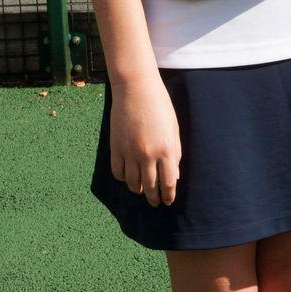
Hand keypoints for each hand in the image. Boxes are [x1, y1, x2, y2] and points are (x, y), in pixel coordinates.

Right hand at [109, 75, 181, 205]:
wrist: (135, 88)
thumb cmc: (159, 105)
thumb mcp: (174, 128)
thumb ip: (175, 152)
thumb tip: (174, 174)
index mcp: (167, 149)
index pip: (168, 182)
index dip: (168, 195)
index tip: (168, 201)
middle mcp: (148, 154)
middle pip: (150, 186)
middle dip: (154, 198)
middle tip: (155, 203)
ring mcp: (130, 152)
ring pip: (132, 182)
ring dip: (138, 190)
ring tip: (141, 191)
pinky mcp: (115, 147)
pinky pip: (117, 172)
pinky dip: (122, 178)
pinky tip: (127, 178)